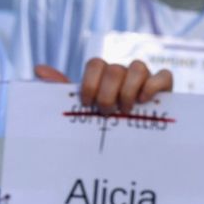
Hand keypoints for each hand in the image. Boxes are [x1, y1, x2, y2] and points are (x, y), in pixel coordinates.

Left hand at [37, 58, 172, 113]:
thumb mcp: (82, 108)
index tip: (87, 103)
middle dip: (107, 92)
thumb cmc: (103, 120)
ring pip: (138, 66)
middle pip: (114, 68)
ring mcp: (145, 77)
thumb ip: (62, 89)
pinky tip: (144, 101)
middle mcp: (123, 72)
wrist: (133, 139)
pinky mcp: (165, 86)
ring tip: (125, 110)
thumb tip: (38, 69)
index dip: (90, 83)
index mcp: (102, 74)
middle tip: (106, 112)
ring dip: (129, 89)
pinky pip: (164, 75)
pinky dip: (153, 85)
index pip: (95, 63)